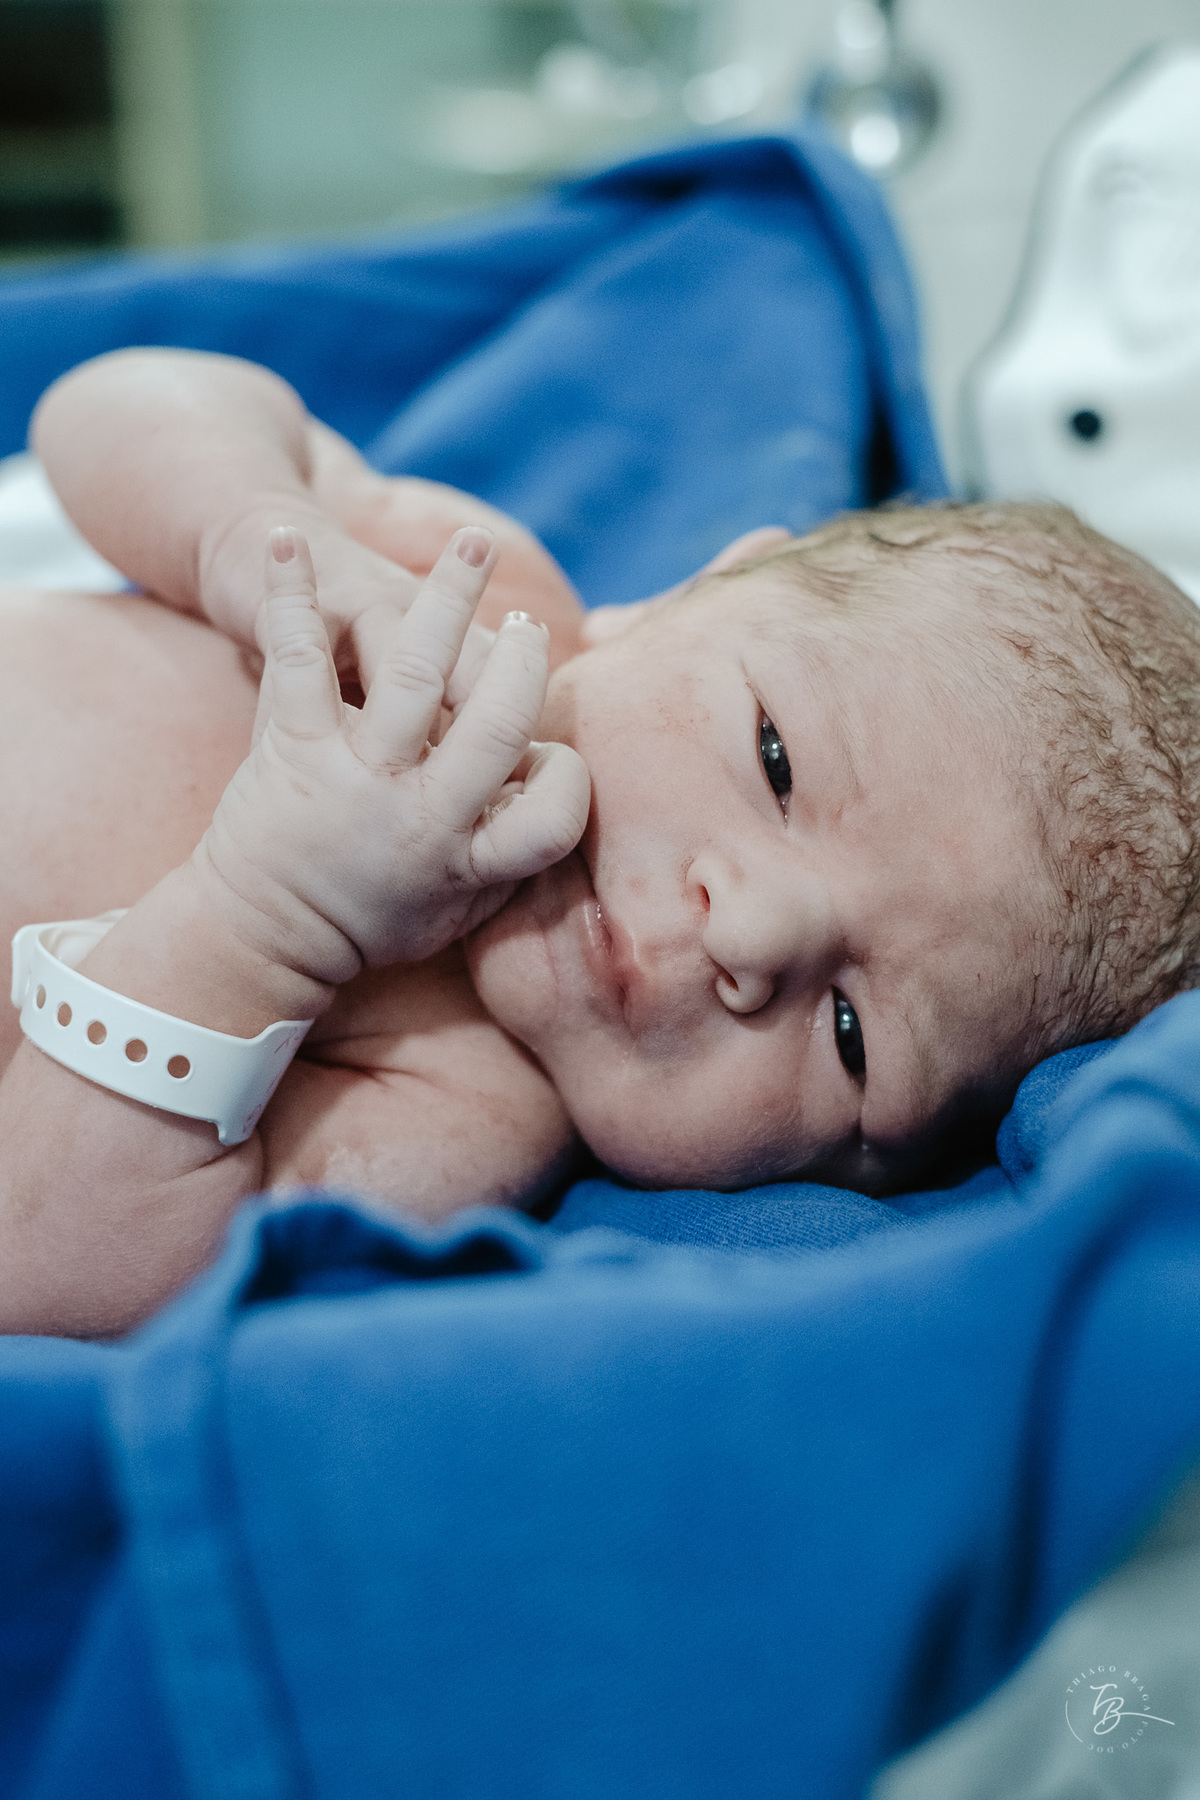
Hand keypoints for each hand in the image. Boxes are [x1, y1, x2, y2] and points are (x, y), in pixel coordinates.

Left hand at [195, 525, 589, 980]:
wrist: (260, 934)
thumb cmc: (371, 919)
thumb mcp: (457, 912)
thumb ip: (512, 862)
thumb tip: (563, 809)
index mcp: (467, 857)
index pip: (554, 811)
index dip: (565, 778)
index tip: (551, 760)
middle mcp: (420, 813)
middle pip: (498, 721)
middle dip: (524, 662)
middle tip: (527, 626)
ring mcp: (356, 775)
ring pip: (416, 669)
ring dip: (451, 596)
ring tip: (477, 544)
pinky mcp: (295, 747)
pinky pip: (297, 658)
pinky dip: (291, 594)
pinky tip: (289, 538)